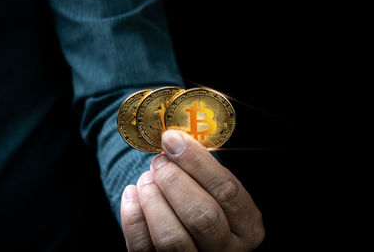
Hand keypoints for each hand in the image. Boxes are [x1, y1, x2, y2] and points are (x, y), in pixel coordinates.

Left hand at [121, 130, 264, 250]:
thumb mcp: (218, 194)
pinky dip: (133, 218)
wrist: (194, 240)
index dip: (197, 162)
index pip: (227, 191)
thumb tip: (174, 141)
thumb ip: (205, 174)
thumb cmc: (207, 206)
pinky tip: (133, 195)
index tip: (173, 139)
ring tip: (147, 178)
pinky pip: (144, 248)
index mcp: (247, 227)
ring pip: (172, 238)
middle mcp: (227, 250)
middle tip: (159, 161)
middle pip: (202, 216)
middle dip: (174, 181)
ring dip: (154, 200)